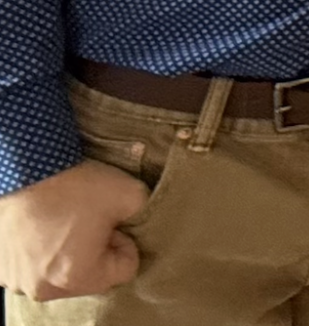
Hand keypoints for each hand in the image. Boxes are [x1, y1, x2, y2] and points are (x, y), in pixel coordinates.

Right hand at [0, 159, 147, 300]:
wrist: (25, 170)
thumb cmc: (75, 185)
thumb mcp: (130, 193)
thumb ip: (146, 214)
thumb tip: (140, 224)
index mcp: (78, 277)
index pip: (125, 270)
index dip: (125, 241)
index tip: (111, 222)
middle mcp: (45, 288)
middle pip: (91, 277)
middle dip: (97, 250)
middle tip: (90, 220)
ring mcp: (19, 281)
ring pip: (62, 274)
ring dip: (69, 253)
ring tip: (65, 222)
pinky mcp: (3, 270)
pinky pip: (35, 268)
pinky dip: (43, 253)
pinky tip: (45, 227)